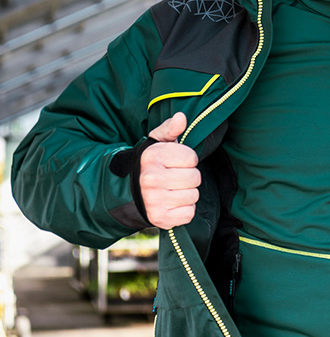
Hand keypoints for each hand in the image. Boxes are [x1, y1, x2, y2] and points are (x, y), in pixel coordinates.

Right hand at [139, 112, 200, 228]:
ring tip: (173, 190)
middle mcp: (152, 179)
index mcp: (152, 157)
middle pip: (195, 177)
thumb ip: (170, 129)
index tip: (176, 162)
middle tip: (175, 177)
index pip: (191, 157)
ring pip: (194, 196)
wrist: (127, 192)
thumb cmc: (149, 164)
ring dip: (187, 193)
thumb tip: (181, 118)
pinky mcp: (160, 218)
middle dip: (189, 177)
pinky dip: (184, 209)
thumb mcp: (156, 143)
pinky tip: (172, 203)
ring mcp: (155, 200)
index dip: (187, 159)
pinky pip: (189, 213)